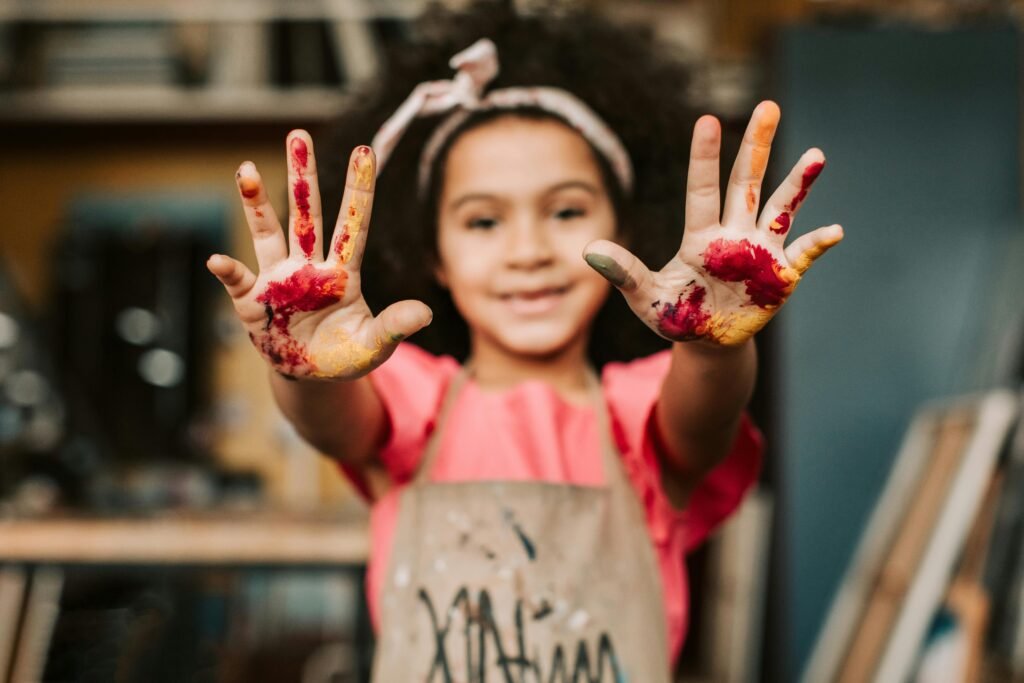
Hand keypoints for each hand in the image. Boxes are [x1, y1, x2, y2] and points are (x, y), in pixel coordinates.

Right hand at [207, 131, 431, 378]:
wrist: (312, 376)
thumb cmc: (347, 354)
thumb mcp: (375, 345)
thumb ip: (395, 327)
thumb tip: (426, 313)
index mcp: (343, 273)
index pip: (353, 223)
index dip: (358, 189)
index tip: (365, 150)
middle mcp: (309, 266)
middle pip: (307, 214)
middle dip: (302, 176)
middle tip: (297, 133)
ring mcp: (279, 280)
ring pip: (268, 232)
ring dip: (255, 202)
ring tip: (246, 168)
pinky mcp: (253, 302)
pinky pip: (239, 281)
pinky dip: (228, 271)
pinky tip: (218, 261)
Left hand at [584, 101, 841, 345]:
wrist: (708, 343)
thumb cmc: (676, 316)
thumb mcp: (646, 298)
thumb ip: (624, 274)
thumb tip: (589, 251)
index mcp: (700, 237)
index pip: (702, 189)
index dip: (705, 156)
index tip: (707, 119)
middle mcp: (733, 235)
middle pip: (746, 183)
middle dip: (756, 146)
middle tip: (768, 106)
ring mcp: (760, 252)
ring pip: (779, 209)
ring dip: (797, 185)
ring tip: (815, 156)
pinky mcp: (781, 275)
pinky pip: (804, 254)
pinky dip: (818, 243)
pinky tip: (835, 231)